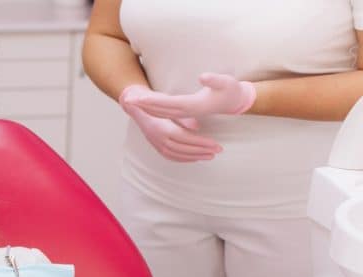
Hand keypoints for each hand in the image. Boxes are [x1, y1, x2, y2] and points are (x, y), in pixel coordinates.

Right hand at [120, 85, 222, 162]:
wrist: (136, 105)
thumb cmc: (155, 101)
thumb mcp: (170, 104)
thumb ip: (183, 117)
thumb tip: (197, 127)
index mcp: (162, 127)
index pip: (185, 138)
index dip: (201, 142)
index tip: (215, 144)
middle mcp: (158, 138)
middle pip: (183, 148)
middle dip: (202, 150)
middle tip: (218, 150)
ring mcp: (156, 143)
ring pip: (178, 154)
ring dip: (195, 156)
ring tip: (211, 156)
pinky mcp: (156, 146)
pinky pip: (171, 156)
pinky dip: (184, 159)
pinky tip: (195, 158)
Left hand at [127, 73, 255, 118]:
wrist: (236, 101)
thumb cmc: (231, 90)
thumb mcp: (226, 82)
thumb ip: (215, 79)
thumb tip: (202, 76)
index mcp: (193, 105)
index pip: (167, 103)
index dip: (152, 101)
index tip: (138, 98)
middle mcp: (187, 110)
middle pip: (161, 110)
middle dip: (143, 105)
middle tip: (127, 100)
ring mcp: (186, 113)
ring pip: (162, 113)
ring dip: (146, 108)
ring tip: (132, 104)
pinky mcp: (187, 111)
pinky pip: (166, 113)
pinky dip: (155, 111)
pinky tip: (146, 108)